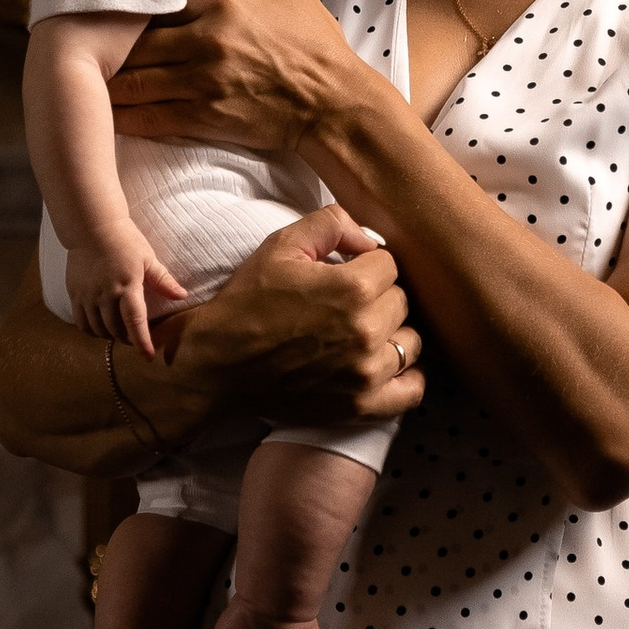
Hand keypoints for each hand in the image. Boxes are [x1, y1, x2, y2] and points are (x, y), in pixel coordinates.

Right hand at [64, 232, 191, 362]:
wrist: (92, 227)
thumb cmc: (124, 240)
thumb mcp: (148, 258)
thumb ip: (163, 280)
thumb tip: (182, 296)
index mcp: (127, 285)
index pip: (135, 321)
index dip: (142, 342)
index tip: (148, 357)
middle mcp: (105, 294)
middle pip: (116, 329)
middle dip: (128, 339)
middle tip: (136, 338)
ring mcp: (88, 295)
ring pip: (98, 329)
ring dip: (110, 336)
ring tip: (119, 333)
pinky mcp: (75, 293)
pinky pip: (81, 322)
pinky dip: (91, 331)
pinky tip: (100, 328)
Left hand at [108, 0, 385, 159]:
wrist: (335, 104)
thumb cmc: (315, 44)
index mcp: (222, 4)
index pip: (156, 0)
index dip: (127, 5)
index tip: (101, 6)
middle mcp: (205, 41)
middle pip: (135, 41)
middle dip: (105, 45)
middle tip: (77, 44)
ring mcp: (203, 82)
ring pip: (135, 80)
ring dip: (106, 82)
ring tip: (81, 78)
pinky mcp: (205, 117)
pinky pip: (150, 117)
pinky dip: (124, 116)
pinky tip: (104, 115)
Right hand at [172, 206, 425, 430]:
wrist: (216, 363)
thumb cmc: (247, 302)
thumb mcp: (281, 245)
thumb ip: (333, 223)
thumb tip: (370, 238)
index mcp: (351, 288)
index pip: (390, 265)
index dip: (366, 265)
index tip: (345, 273)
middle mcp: (365, 331)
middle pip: (402, 302)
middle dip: (378, 297)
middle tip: (346, 304)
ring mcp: (366, 373)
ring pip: (410, 342)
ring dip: (392, 334)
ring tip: (362, 333)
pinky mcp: (361, 405)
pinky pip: (411, 391)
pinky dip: (406, 376)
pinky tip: (384, 364)